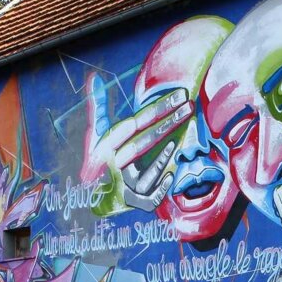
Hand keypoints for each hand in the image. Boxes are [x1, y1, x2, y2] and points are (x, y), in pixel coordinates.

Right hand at [81, 72, 191, 214]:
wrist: (93, 199)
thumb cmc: (100, 163)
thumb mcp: (96, 136)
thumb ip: (98, 108)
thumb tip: (95, 78)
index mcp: (107, 146)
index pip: (136, 123)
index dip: (157, 109)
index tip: (178, 95)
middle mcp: (114, 165)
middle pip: (143, 142)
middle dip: (167, 123)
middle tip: (188, 106)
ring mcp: (125, 185)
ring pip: (144, 173)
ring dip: (160, 159)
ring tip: (176, 143)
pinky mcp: (134, 202)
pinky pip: (149, 197)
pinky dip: (160, 188)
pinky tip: (172, 176)